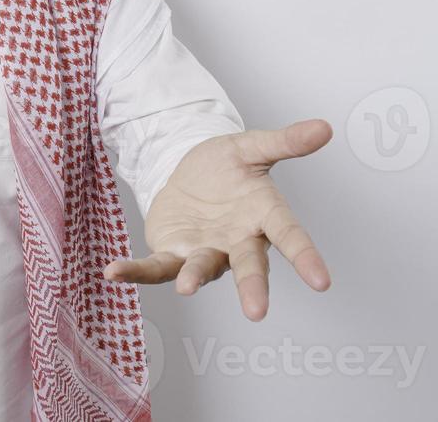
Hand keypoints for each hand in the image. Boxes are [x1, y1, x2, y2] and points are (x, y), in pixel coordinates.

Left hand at [102, 118, 331, 320]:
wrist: (186, 169)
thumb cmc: (224, 166)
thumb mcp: (251, 146)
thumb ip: (285, 141)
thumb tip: (323, 127)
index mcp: (263, 214)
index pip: (289, 235)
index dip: (305, 257)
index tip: (322, 282)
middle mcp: (238, 240)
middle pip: (248, 264)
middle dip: (252, 286)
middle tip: (257, 311)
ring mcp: (205, 251)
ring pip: (202, 268)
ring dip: (193, 277)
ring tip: (186, 286)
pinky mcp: (172, 254)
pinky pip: (155, 268)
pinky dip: (135, 272)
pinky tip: (114, 272)